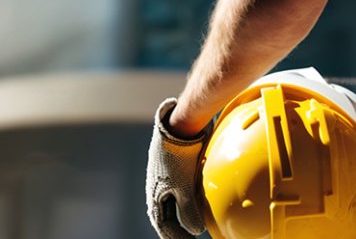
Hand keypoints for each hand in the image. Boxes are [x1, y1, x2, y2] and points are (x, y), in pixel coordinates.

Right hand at [146, 98, 208, 237]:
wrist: (179, 127)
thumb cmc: (176, 156)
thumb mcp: (183, 186)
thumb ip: (188, 210)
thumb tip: (196, 231)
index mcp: (155, 197)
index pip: (164, 225)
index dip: (175, 237)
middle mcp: (158, 190)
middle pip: (168, 217)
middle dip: (178, 231)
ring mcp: (167, 181)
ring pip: (175, 205)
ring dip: (184, 217)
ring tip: (195, 227)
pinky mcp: (177, 171)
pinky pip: (182, 193)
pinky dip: (190, 203)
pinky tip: (201, 204)